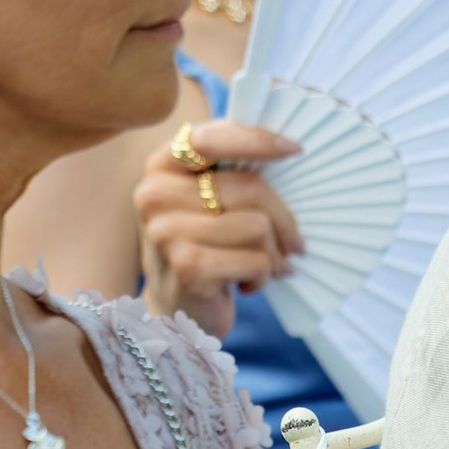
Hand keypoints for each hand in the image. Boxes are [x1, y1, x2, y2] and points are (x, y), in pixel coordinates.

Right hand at [134, 120, 303, 339]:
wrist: (178, 309)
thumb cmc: (205, 247)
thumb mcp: (207, 201)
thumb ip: (231, 171)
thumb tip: (287, 148)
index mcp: (160, 167)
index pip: (209, 138)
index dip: (256, 140)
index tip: (294, 150)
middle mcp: (154, 195)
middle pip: (249, 188)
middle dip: (284, 220)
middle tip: (294, 243)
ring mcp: (166, 233)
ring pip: (258, 227)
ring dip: (274, 253)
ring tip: (262, 266)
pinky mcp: (187, 268)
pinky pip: (257, 261)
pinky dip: (264, 276)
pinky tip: (249, 284)